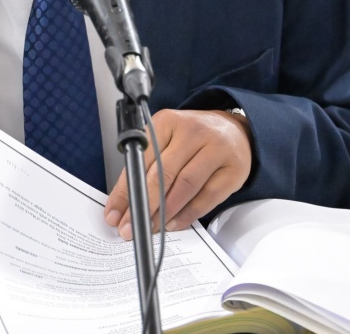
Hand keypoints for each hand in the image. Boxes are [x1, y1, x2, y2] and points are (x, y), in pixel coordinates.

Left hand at [103, 109, 251, 239]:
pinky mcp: (232, 170)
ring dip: (165, 212)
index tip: (115, 212)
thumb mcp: (167, 138)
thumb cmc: (193, 138)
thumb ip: (146, 163)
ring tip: (151, 227)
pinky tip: (174, 223)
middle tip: (130, 225)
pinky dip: (188, 214)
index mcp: (168, 121)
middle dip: (143, 204)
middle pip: (163, 173)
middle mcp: (193, 132)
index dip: (126, 189)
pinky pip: (206, 198)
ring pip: (185, 186)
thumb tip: (123, 201)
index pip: (142, 159)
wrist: (234, 131)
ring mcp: (216, 149)